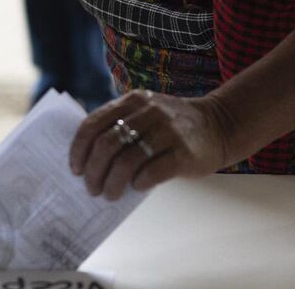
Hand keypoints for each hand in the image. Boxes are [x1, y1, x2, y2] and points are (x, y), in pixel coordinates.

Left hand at [70, 90, 232, 199]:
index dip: (79, 150)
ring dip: (112, 183)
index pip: (94, 124)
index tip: (76, 169)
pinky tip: (137, 187)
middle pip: (107, 145)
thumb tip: (88, 162)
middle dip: (94, 172)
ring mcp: (168, 131)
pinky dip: (138, 183)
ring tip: (110, 194)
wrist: (218, 126)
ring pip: (126, 161)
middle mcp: (150, 112)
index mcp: (134, 101)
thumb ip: (121, 126)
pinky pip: (151, 172)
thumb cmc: (173, 127)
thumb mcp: (146, 113)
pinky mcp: (183, 152)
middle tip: (92, 188)